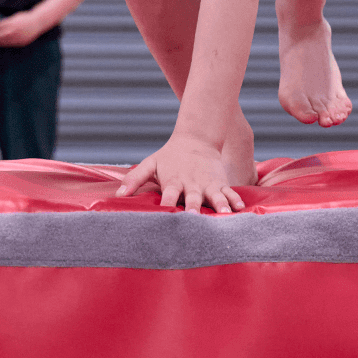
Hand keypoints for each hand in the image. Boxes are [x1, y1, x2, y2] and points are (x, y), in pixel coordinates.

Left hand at [0, 10, 44, 46]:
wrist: (38, 23)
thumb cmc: (25, 18)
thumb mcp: (15, 17)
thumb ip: (6, 22)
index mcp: (12, 23)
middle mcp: (15, 31)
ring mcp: (18, 37)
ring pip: (4, 42)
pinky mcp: (21, 42)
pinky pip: (11, 44)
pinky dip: (5, 43)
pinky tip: (3, 42)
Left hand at [116, 132, 245, 213]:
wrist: (195, 139)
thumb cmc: (169, 156)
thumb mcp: (150, 164)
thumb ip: (134, 179)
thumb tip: (117, 196)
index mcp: (173, 181)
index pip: (168, 195)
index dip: (166, 205)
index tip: (164, 217)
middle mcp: (191, 184)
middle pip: (192, 197)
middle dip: (193, 208)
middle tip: (194, 218)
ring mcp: (207, 184)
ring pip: (214, 196)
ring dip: (219, 205)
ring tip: (224, 214)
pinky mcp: (220, 182)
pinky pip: (229, 192)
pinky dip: (235, 199)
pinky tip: (240, 208)